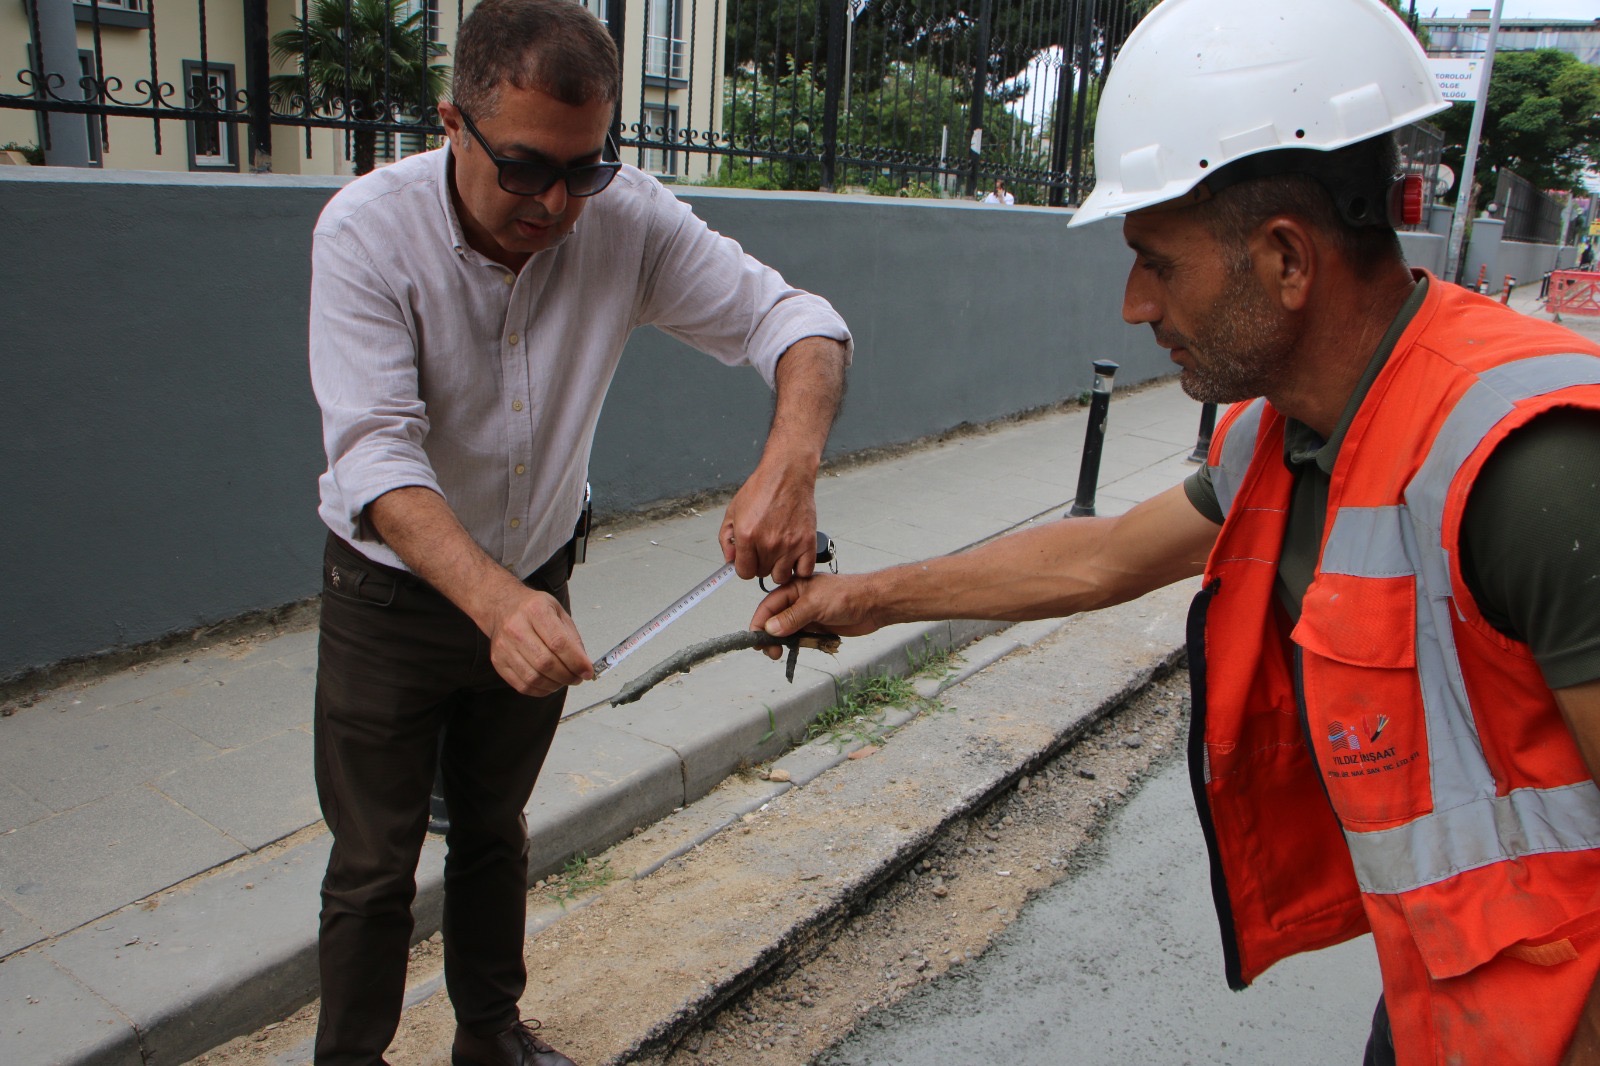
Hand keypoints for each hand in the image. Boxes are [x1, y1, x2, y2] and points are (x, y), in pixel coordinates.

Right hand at [484, 585, 592, 695]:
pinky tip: (550, 684)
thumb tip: (584, 665)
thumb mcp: (558, 612)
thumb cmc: (533, 610)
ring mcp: (504, 646)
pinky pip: (522, 685)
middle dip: (567, 676)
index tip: (587, 671)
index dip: (576, 661)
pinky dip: (541, 690)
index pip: (559, 643)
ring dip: (555, 685)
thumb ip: (572, 638)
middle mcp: (516, 628)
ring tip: (564, 680)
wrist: (502, 607)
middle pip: (546, 663)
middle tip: (577, 678)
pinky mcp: (498, 661)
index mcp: (535, 610)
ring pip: (533, 677)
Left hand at [721, 457, 817, 582]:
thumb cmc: (762, 488)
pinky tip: (794, 557)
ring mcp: (790, 545)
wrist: (787, 474)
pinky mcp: (807, 543)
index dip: (745, 566)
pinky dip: (799, 568)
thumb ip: (727, 538)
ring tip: (779, 552)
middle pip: (762, 574)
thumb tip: (729, 559)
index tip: (749, 560)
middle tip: (765, 548)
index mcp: (747, 535)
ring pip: (781, 576)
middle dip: (761, 564)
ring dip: (779, 568)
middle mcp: (768, 543)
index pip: (744, 572)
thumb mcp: (733, 510)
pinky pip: (803, 571)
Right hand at [749, 573, 881, 658]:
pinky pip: (800, 638)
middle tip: (771, 652)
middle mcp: (797, 602)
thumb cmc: (847, 596)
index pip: (768, 606)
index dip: (759, 622)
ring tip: (779, 654)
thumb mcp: (815, 604)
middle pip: (774, 620)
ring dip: (781, 643)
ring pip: (786, 631)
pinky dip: (796, 645)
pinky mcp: (817, 627)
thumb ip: (792, 617)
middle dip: (769, 636)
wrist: (874, 604)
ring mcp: (807, 615)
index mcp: (794, 588)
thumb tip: (770, 629)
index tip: (756, 639)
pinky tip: (794, 651)